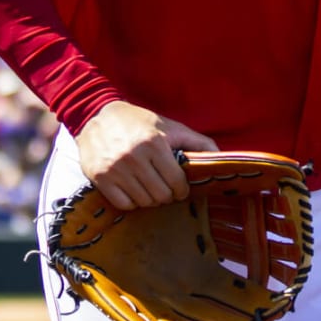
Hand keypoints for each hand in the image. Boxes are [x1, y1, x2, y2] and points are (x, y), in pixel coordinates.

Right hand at [74, 101, 217, 209]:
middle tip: (166, 190)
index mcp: (154, 143)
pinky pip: (123, 204)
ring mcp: (114, 169)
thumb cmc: (141, 122)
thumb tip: (221, 157)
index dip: (182, 189)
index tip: (181, 189)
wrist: (98, 116)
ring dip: (150, 199)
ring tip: (151, 189)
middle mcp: (133, 157)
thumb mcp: (172, 127)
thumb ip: (198, 141)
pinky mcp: (99, 178)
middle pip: (160, 195)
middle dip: (167, 195)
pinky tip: (135, 191)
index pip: (176, 181)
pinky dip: (132, 202)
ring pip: (143, 201)